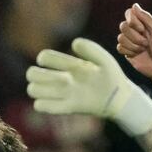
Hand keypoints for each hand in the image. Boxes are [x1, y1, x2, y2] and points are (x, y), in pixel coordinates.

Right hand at [25, 37, 151, 135]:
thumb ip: (91, 49)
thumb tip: (73, 44)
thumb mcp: (104, 59)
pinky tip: (61, 100)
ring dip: (42, 89)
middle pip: (32, 74)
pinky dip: (44, 104)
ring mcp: (63, 94)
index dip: (45, 58)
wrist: (119, 98)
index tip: (62, 63)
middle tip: (61, 78)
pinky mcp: (67, 107)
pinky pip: (42, 107)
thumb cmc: (112, 77)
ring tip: (63, 89)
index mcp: (70, 66)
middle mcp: (62, 79)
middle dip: (38, 74)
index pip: (45, 57)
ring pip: (33, 90)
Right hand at [117, 4, 151, 80]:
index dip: (132, 21)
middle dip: (134, 36)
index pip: (129, 13)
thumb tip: (134, 5)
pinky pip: (119, 47)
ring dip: (133, 45)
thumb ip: (146, 18)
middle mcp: (135, 30)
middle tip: (146, 43)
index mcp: (143, 22)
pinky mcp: (126, 51)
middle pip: (122, 25)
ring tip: (143, 49)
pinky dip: (129, 51)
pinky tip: (137, 54)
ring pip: (120, 37)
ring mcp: (130, 41)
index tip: (142, 29)